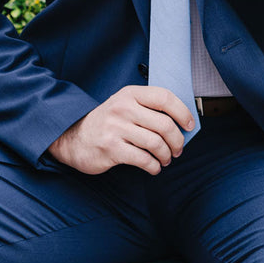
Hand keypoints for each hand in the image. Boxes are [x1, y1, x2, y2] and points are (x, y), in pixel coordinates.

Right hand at [46, 85, 194, 174]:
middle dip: (177, 141)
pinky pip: (143, 160)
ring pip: (156, 143)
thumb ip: (147, 108)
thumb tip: (180, 122)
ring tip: (166, 159)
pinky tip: (154, 167)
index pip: (165, 97)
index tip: (190, 124)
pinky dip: (154, 166)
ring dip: (166, 155)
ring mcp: (116, 128)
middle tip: (178, 149)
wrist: (73, 137)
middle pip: (164, 124)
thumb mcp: (124, 105)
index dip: (182, 111)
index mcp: (130, 94)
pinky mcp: (111, 149)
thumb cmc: (106, 122)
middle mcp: (123, 108)